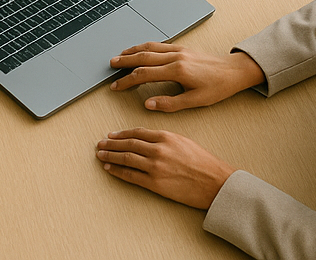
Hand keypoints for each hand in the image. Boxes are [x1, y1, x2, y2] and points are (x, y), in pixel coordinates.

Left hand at [96, 128, 234, 208]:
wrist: (215, 182)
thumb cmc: (203, 162)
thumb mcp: (183, 141)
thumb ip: (165, 139)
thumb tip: (149, 140)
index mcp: (165, 136)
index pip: (137, 132)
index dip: (122, 134)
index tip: (112, 135)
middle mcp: (158, 149)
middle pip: (129, 144)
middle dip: (112, 144)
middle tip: (100, 143)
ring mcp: (155, 166)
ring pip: (127, 158)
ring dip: (111, 156)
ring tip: (100, 155)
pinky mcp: (155, 183)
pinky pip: (132, 176)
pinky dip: (118, 172)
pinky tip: (110, 169)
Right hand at [110, 42, 264, 110]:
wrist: (234, 71)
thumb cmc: (217, 88)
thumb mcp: (195, 101)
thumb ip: (170, 103)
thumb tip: (148, 105)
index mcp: (177, 71)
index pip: (145, 74)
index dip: (128, 81)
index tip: (116, 86)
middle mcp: (175, 57)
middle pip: (143, 57)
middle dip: (125, 62)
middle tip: (111, 66)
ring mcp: (178, 50)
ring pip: (150, 48)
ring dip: (133, 51)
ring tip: (120, 56)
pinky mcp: (182, 48)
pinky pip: (159, 45)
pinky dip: (145, 46)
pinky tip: (140, 49)